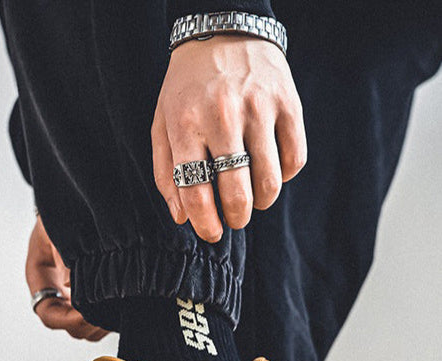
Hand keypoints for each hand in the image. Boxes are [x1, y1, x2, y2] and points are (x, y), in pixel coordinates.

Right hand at [26, 215, 109, 340]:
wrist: (75, 200)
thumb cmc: (63, 211)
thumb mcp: (57, 229)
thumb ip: (62, 254)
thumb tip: (68, 282)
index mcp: (40, 277)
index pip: (47, 313)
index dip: (66, 320)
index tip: (86, 313)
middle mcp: (54, 290)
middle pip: (66, 325)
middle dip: (85, 324)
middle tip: (107, 314)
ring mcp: (71, 293)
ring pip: (82, 325)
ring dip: (97, 324)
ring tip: (115, 311)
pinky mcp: (90, 291)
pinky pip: (96, 316)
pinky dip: (107, 317)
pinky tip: (120, 305)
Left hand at [152, 35, 306, 241]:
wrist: (222, 30)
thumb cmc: (187, 89)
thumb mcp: (162, 125)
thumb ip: (166, 172)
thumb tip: (181, 217)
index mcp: (185, 125)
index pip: (196, 192)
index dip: (204, 224)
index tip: (211, 234)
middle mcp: (222, 117)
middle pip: (236, 192)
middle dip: (236, 218)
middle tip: (234, 220)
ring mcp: (258, 108)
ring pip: (269, 180)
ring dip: (261, 202)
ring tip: (253, 200)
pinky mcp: (288, 102)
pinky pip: (295, 157)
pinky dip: (285, 176)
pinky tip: (272, 173)